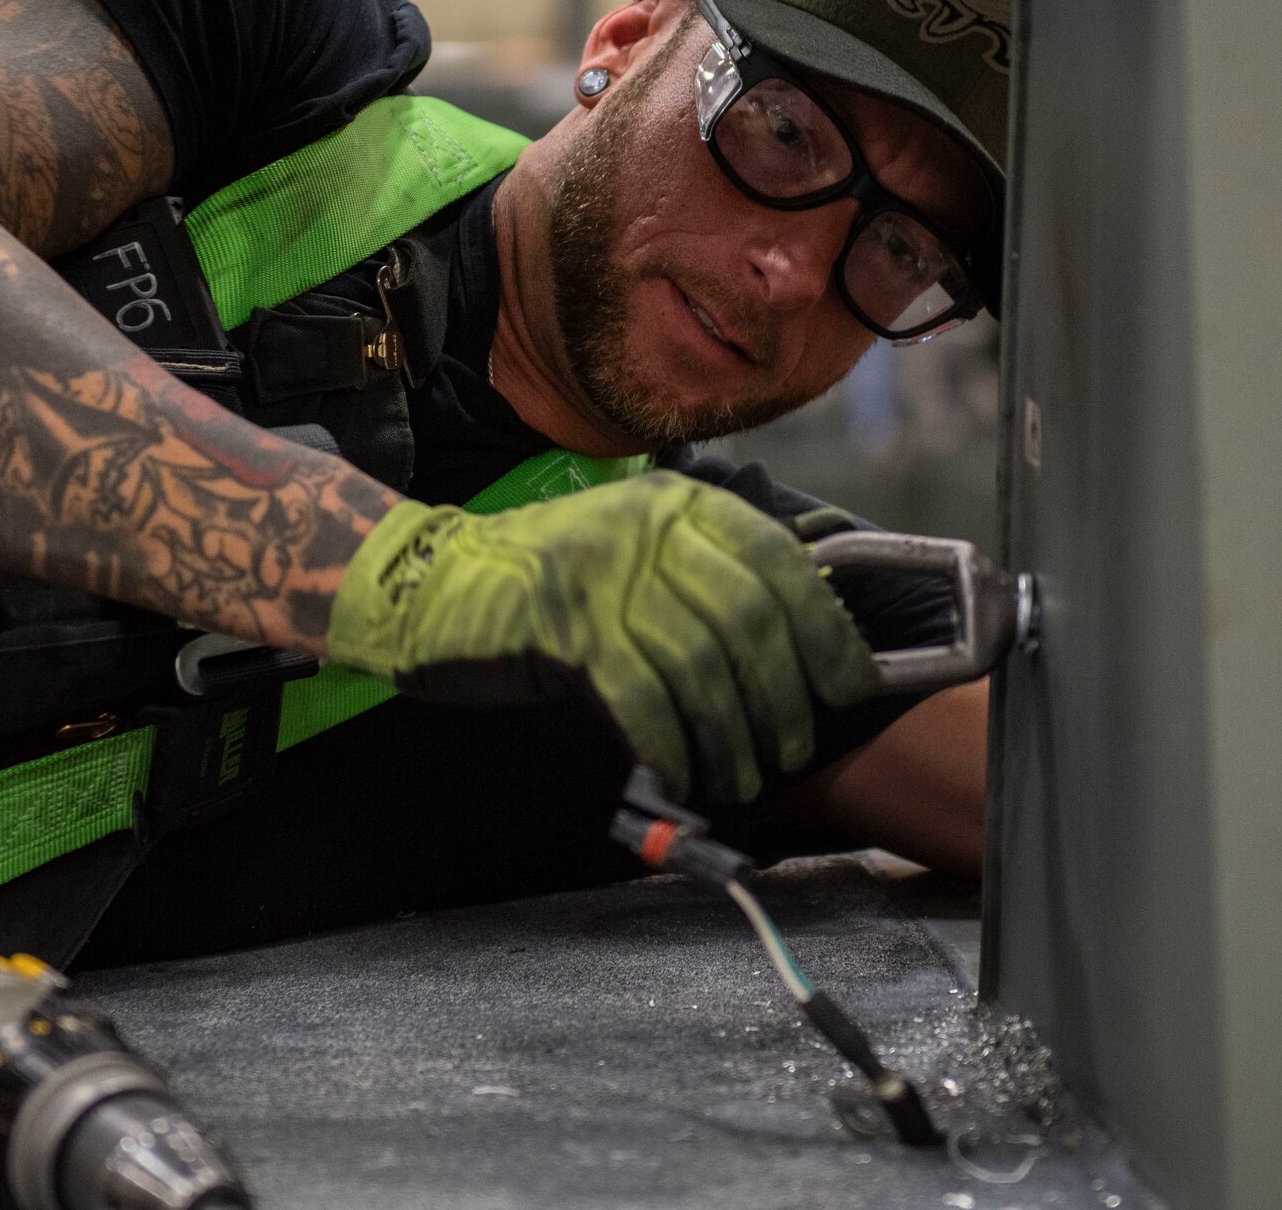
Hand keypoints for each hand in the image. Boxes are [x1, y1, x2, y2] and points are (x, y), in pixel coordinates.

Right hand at [325, 471, 877, 802]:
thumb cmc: (545, 581)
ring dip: (732, 735)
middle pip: (748, 620)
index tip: (850, 686)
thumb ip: (706, 576)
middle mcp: (645, 529)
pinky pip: (641, 697)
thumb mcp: (633, 550)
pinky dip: (670, 744)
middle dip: (784, 698)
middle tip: (795, 749)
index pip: (779, 563)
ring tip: (741, 776)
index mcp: (675, 505)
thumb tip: (804, 642)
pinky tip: (680, 773)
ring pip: (699, 666)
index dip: (827, 632)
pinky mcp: (562, 626)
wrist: (432, 581)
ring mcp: (602, 575)